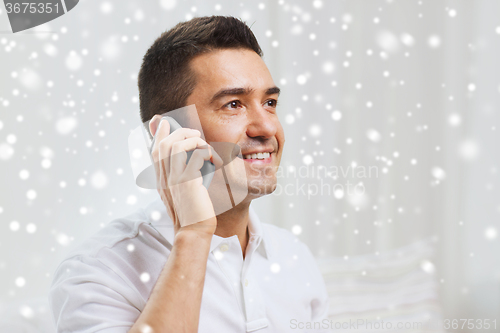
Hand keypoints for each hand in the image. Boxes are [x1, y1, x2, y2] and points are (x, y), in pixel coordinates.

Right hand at [149, 115, 222, 237]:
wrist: (194, 232)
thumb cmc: (194, 213)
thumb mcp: (183, 192)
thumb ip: (182, 175)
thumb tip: (190, 160)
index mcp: (162, 180)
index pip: (154, 150)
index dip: (158, 133)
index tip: (163, 121)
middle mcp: (164, 178)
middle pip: (163, 143)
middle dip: (180, 132)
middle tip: (196, 134)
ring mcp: (174, 179)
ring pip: (176, 145)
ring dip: (193, 140)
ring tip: (206, 148)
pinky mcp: (188, 182)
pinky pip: (195, 155)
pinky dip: (206, 152)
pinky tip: (214, 161)